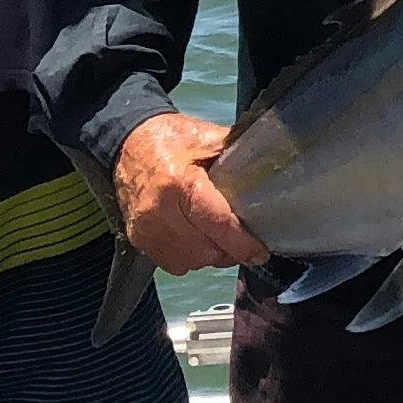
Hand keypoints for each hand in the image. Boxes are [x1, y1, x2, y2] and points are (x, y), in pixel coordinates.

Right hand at [111, 110, 263, 272]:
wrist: (128, 143)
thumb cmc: (171, 139)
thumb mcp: (208, 139)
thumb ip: (239, 154)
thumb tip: (274, 163)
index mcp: (181, 183)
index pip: (218, 224)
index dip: (243, 243)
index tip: (260, 251)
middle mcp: (160, 212)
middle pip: (206, 250)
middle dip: (229, 250)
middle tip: (242, 240)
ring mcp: (146, 229)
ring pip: (191, 262)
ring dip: (210, 256)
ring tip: (220, 239)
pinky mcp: (138, 239)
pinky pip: (173, 264)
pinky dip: (190, 257)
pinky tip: (197, 240)